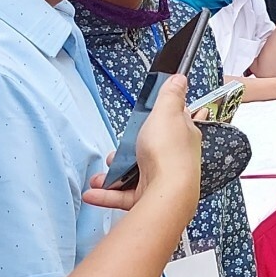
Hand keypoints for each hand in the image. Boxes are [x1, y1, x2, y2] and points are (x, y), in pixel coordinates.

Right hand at [86, 75, 195, 214]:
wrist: (168, 194)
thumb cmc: (168, 154)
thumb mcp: (167, 113)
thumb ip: (171, 95)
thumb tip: (180, 78)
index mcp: (182, 135)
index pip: (173, 123)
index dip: (158, 120)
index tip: (143, 121)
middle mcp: (173, 158)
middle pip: (146, 151)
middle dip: (125, 153)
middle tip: (115, 153)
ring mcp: (161, 179)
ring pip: (132, 175)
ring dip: (111, 175)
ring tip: (99, 175)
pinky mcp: (148, 197)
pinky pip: (123, 196)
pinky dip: (106, 194)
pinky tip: (94, 192)